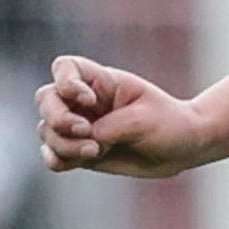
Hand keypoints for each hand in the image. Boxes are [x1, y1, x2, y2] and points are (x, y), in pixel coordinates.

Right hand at [36, 55, 212, 177]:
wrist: (182, 148)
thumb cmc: (169, 124)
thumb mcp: (143, 121)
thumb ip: (108, 128)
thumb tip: (82, 141)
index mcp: (101, 81)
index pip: (64, 67)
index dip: (66, 82)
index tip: (90, 100)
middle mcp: (84, 102)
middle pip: (46, 99)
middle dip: (59, 118)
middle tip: (86, 131)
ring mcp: (80, 127)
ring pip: (47, 131)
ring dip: (63, 143)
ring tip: (96, 151)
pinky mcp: (81, 152)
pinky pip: (53, 156)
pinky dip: (56, 159)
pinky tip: (74, 161)